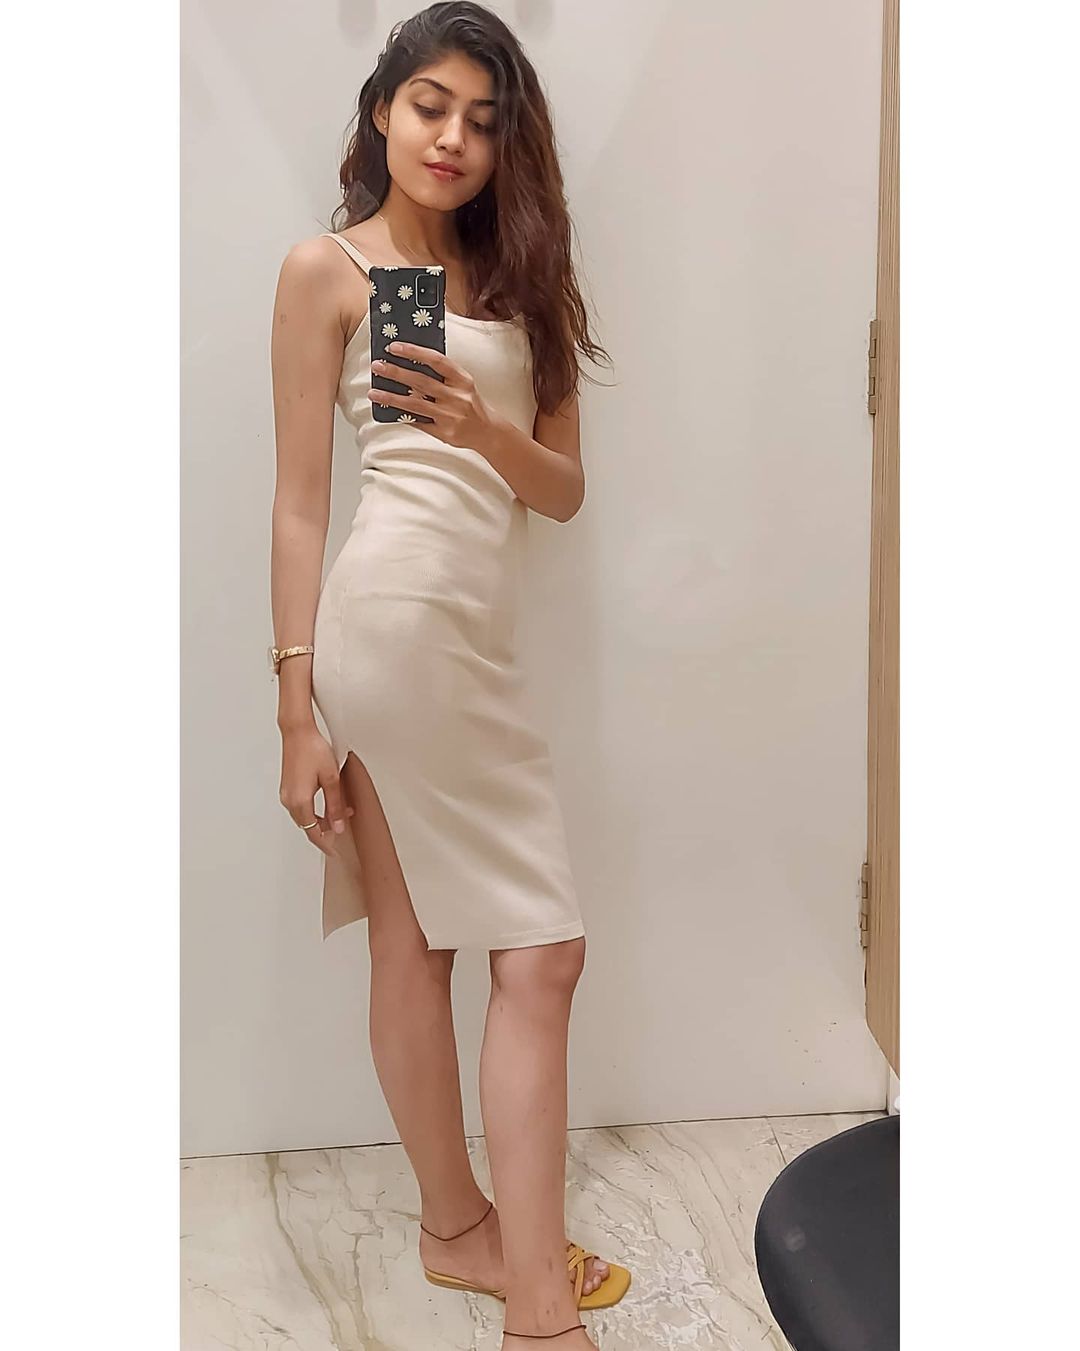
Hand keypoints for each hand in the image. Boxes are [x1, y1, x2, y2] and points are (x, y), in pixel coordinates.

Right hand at [278, 724, 353, 855]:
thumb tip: (338, 825)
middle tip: (343, 825)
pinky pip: (300, 807)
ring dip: (320, 818)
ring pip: (304, 817)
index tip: (335, 851)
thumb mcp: (332, 779)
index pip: (313, 832)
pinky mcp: (287, 787)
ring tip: (340, 811)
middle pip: (308, 826)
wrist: (297, 732)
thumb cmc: (312, 749)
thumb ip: (335, 805)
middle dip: (326, 829)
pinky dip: (313, 810)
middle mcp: (289, 800)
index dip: (325, 843)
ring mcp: (286, 794)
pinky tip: (326, 802)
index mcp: (300, 801)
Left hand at [369, 342, 499, 454]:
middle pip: (421, 382)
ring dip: (391, 397)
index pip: (436, 361)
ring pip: (415, 404)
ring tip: (373, 392)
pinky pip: (419, 423)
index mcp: (462, 380)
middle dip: (396, 372)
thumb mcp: (463, 384)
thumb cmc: (470, 404)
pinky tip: (389, 412)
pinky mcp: (444, 432)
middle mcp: (457, 397)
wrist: (488, 432)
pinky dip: (403, 416)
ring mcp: (450, 416)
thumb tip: (411, 362)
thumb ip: (443, 375)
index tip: (395, 347)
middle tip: (377, 366)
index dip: (414, 352)